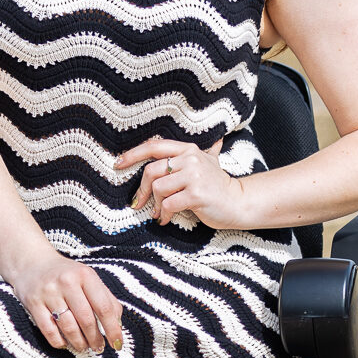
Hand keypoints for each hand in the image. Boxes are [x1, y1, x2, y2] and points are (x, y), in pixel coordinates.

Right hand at [10, 251, 123, 354]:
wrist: (33, 263)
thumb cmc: (67, 275)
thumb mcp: (89, 278)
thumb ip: (106, 299)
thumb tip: (117, 326)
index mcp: (85, 275)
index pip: (104, 307)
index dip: (113, 329)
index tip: (117, 344)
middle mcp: (67, 282)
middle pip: (86, 319)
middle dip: (95, 339)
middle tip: (99, 348)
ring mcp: (49, 293)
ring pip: (68, 327)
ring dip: (79, 343)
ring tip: (84, 347)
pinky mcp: (33, 304)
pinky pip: (49, 331)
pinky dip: (59, 342)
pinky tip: (66, 344)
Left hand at [115, 137, 245, 228]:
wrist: (239, 202)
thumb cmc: (219, 185)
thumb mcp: (210, 162)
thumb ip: (204, 151)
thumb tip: (217, 139)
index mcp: (188, 149)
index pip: (154, 146)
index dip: (133, 154)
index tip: (118, 163)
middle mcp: (191, 159)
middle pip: (152, 171)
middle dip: (142, 190)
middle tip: (140, 203)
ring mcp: (194, 176)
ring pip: (159, 189)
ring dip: (156, 205)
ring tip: (161, 213)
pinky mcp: (196, 194)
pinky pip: (168, 205)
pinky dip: (164, 214)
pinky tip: (166, 219)